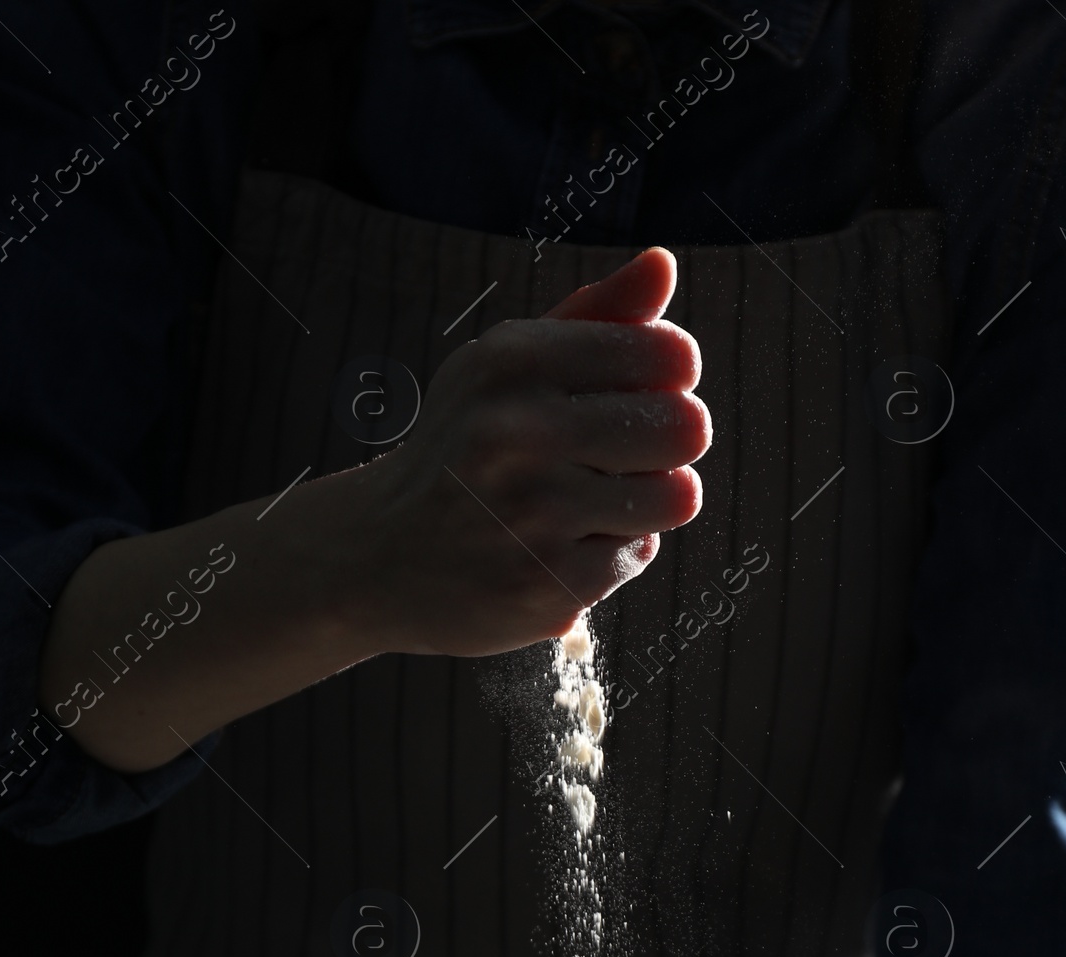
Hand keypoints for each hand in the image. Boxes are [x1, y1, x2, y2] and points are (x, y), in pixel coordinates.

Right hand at [346, 245, 707, 656]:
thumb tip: (663, 263)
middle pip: (685, 427)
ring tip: (590, 505)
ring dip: (647, 503)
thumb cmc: (465, 448)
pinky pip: (638, 554)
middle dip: (668, 445)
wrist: (380, 555)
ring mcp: (534, 513)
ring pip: (674, 496)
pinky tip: (560, 548)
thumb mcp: (509, 368)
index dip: (671, 381)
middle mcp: (519, 430)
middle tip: (622, 458)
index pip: (669, 354)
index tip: (638, 397)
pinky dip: (612, 554)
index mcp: (515, 360)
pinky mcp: (549, 583)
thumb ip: (594, 317)